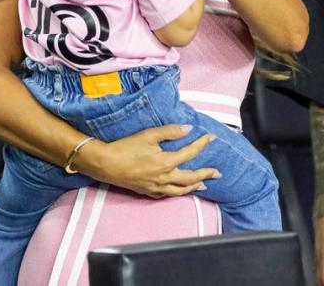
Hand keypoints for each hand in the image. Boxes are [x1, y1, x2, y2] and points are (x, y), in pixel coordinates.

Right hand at [75, 124, 218, 197]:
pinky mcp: (146, 191)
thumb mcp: (149, 135)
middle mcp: (164, 178)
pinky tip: (178, 190)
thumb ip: (170, 131)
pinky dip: (177, 193)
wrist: (105, 164)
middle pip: (190, 178)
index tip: (211, 137)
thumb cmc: (126, 148)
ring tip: (203, 184)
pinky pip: (166, 195)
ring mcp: (155, 187)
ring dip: (194, 186)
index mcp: (166, 162)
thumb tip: (188, 128)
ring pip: (180, 190)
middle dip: (206, 174)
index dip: (202, 144)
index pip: (190, 153)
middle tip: (218, 172)